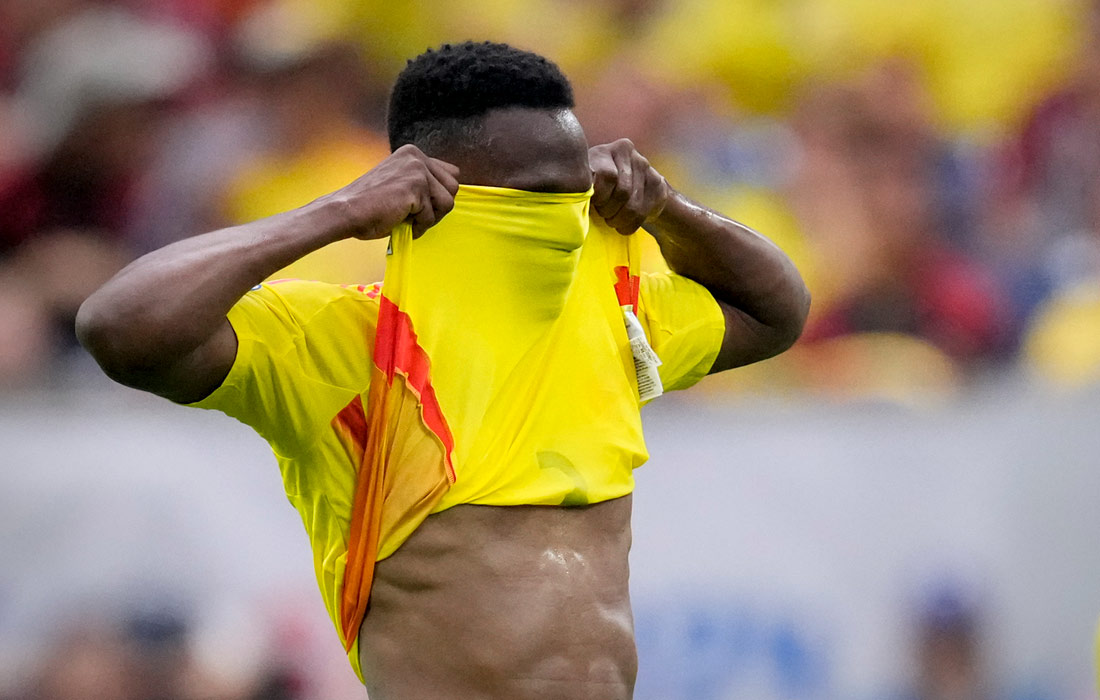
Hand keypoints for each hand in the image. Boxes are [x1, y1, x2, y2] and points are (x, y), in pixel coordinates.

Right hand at [327, 144, 459, 238]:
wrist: (346, 212)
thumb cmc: (370, 205)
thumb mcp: (401, 184)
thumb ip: (422, 183)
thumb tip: (448, 196)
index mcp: (412, 153)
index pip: (450, 173)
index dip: (439, 194)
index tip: (421, 206)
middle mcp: (416, 157)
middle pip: (453, 187)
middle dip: (438, 207)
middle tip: (416, 216)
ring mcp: (417, 170)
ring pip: (447, 202)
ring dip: (430, 218)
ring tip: (408, 220)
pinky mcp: (415, 187)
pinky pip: (431, 215)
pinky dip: (419, 226)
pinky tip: (400, 223)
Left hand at [589, 139, 669, 234]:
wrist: (626, 185)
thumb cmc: (597, 187)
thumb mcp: (586, 183)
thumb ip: (583, 187)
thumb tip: (579, 202)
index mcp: (604, 151)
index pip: (607, 176)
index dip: (600, 196)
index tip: (594, 203)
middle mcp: (626, 152)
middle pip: (622, 192)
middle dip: (609, 210)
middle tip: (603, 214)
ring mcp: (644, 165)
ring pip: (633, 206)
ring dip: (619, 220)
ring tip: (611, 221)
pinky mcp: (657, 182)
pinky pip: (643, 212)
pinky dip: (629, 225)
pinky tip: (623, 225)